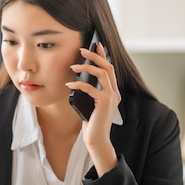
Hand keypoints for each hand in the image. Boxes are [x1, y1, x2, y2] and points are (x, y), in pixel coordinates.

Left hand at [66, 43, 120, 174]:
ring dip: (86, 67)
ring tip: (73, 67)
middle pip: (108, 67)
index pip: (110, 69)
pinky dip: (79, 84)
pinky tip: (70, 84)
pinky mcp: (104, 103)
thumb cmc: (91, 123)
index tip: (96, 45)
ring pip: (102, 74)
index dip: (103, 55)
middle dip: (95, 56)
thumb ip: (90, 92)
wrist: (96, 140)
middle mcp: (115, 93)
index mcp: (113, 92)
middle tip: (82, 50)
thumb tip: (79, 79)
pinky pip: (91, 88)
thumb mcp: (90, 104)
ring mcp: (111, 97)